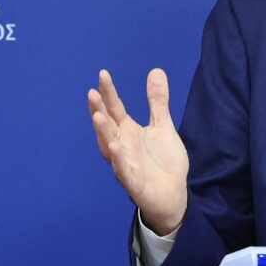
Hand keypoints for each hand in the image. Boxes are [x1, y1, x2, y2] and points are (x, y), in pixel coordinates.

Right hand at [88, 68, 188, 235]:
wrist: (173, 194)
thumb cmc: (163, 161)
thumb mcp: (163, 126)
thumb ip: (157, 102)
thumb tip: (156, 70)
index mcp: (128, 132)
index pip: (115, 109)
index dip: (108, 93)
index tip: (102, 74)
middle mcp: (122, 146)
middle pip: (107, 126)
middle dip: (99, 110)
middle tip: (92, 93)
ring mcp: (125, 164)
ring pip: (110, 149)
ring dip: (103, 134)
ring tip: (98, 117)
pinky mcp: (134, 183)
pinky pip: (124, 171)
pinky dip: (119, 161)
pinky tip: (115, 148)